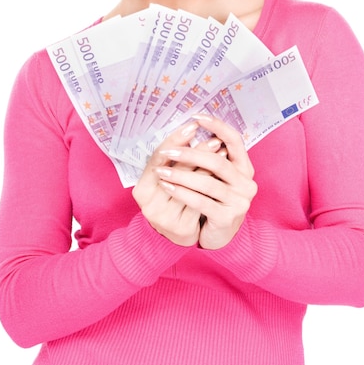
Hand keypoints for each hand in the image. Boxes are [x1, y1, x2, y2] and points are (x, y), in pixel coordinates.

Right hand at [132, 120, 219, 245]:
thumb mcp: (160, 183)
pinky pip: (201, 199)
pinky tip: (222, 171)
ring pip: (191, 184)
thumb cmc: (168, 202)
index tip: (192, 126)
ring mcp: (166, 217)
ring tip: (221, 150)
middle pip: (176, 170)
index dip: (175, 140)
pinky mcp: (183, 227)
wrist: (172, 238)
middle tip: (213, 137)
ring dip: (208, 165)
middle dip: (197, 151)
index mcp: (141, 190)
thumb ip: (169, 163)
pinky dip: (212, 182)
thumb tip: (189, 133)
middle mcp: (150, 205)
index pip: (157, 158)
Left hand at [153, 114, 257, 249]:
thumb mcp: (216, 176)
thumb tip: (190, 129)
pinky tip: (168, 187)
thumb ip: (210, 156)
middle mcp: (247, 183)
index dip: (217, 126)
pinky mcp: (227, 218)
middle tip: (167, 152)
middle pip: (217, 162)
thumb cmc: (215, 199)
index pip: (235, 140)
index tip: (196, 117)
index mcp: (245, 167)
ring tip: (161, 172)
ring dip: (180, 175)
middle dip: (190, 155)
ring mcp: (240, 201)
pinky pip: (201, 202)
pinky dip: (182, 193)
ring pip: (207, 183)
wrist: (220, 235)